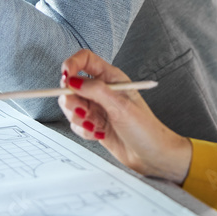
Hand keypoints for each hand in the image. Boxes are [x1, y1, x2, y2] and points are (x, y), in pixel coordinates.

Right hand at [57, 49, 192, 183]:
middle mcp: (103, 90)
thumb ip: (95, 91)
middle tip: (82, 110)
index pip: (85, 60)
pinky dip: (84, 130)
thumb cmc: (145, 129)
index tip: (64, 77)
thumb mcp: (120, 106)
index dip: (72, 64)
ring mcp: (97, 108)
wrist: (152, 155)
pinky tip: (98, 134)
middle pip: (72, 85)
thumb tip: (72, 82)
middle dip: (71, 99)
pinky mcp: (94, 123)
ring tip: (94, 125)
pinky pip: (77, 123)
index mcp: (112, 78)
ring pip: (72, 106)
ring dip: (78, 118)